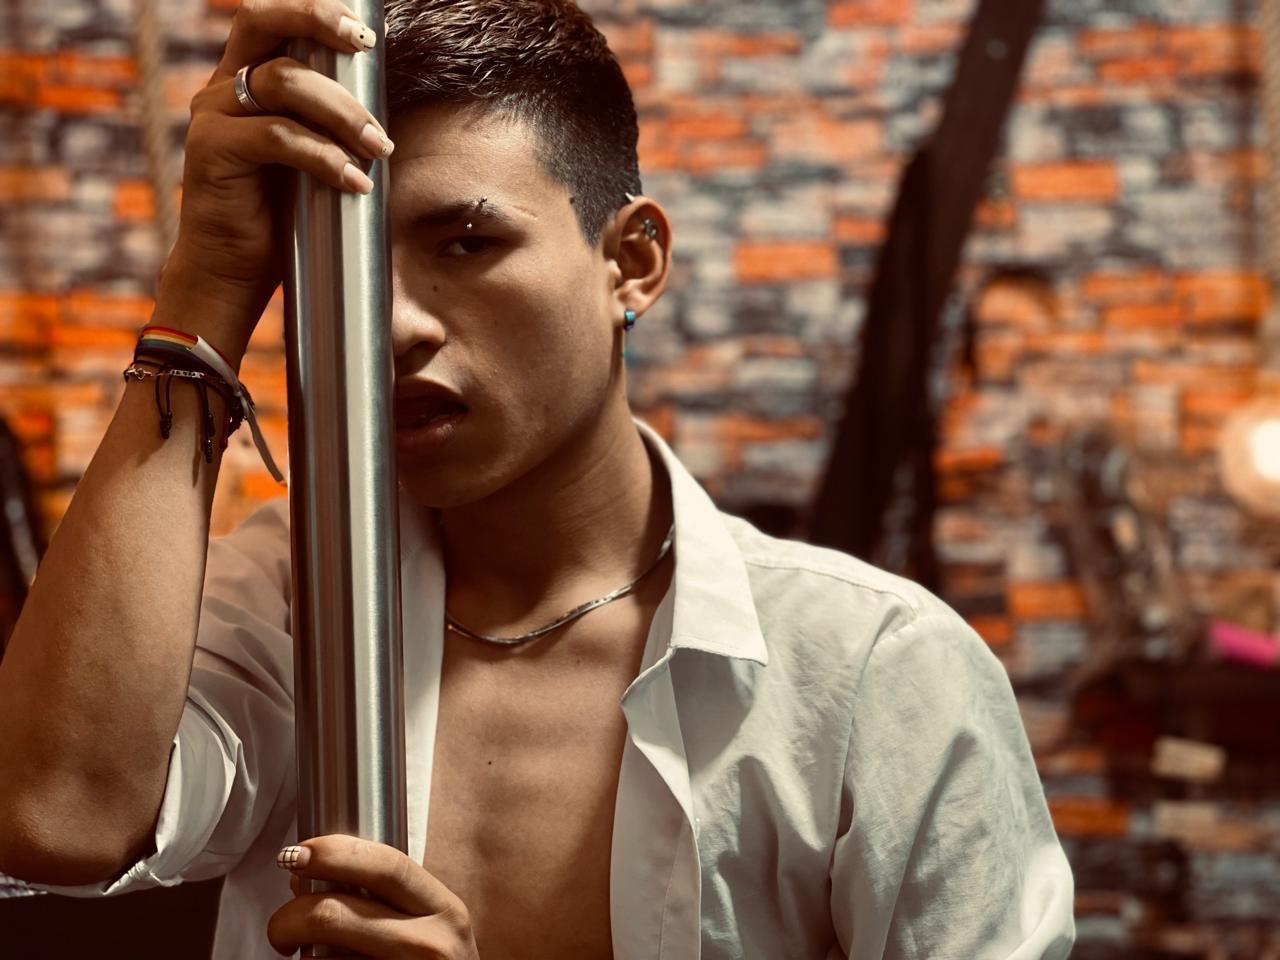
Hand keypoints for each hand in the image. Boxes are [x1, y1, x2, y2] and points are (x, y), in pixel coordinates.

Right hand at [164, 0, 394, 352]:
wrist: (232, 270)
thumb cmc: (279, 216)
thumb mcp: (307, 156)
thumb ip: (325, 121)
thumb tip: (382, 102)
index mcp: (243, 79)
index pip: (270, 20)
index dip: (312, 11)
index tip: (362, 30)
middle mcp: (221, 87)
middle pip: (263, 24)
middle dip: (318, 24)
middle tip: (366, 49)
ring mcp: (212, 115)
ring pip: (284, 83)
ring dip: (342, 113)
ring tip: (378, 148)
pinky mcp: (212, 149)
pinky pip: (279, 137)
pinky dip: (324, 157)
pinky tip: (355, 182)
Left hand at [268, 835, 479, 958]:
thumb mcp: (430, 928)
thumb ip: (383, 900)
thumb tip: (306, 879)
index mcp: (443, 910)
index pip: (387, 866)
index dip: (336, 853)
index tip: (299, 853)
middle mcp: (430, 943)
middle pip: (336, 914)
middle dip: (291, 916)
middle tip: (281, 927)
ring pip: (321, 959)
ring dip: (304, 958)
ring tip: (308, 958)